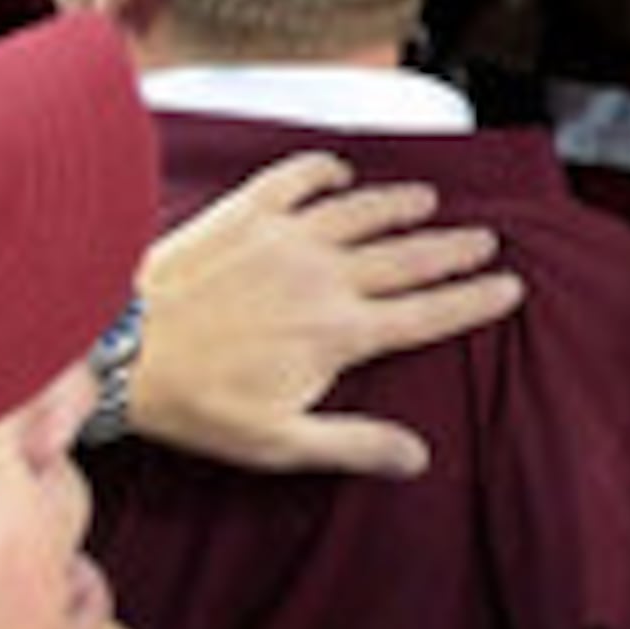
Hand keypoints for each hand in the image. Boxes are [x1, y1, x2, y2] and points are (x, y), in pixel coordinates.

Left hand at [131, 151, 526, 475]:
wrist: (120, 351)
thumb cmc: (196, 403)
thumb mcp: (279, 443)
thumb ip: (354, 445)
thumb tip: (417, 458)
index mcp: (342, 332)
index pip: (428, 313)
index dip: (474, 300)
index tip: (509, 288)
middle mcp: (326, 277)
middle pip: (410, 256)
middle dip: (455, 248)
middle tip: (486, 240)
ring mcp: (286, 238)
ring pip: (364, 211)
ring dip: (402, 205)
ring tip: (429, 200)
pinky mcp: (245, 213)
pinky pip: (296, 178)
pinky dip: (323, 170)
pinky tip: (339, 171)